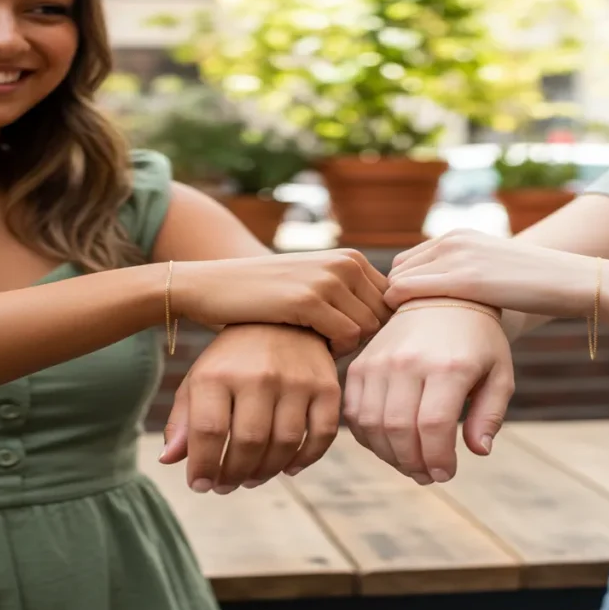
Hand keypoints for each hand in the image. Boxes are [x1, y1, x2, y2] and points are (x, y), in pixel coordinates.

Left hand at [160, 323, 340, 493]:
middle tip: (228, 486)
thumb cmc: (234, 358)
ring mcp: (297, 380)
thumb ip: (184, 419)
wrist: (283, 318)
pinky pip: (323, 434)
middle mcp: (259, 375)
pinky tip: (288, 467)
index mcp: (219, 372)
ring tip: (253, 479)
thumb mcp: (202, 379)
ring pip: (285, 444)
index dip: (203, 467)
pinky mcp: (328, 386)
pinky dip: (306, 458)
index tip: (201, 485)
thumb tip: (169, 460)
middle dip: (234, 475)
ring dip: (267, 472)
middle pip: (248, 443)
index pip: (208, 432)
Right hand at [175, 249, 390, 356]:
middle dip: (359, 338)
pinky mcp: (310, 298)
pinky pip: (347, 337)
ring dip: (345, 345)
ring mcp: (329, 278)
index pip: (392, 305)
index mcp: (352, 259)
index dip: (369, 328)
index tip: (339, 335)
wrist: (212, 286)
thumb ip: (353, 302)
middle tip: (324, 342)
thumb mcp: (316, 288)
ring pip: (368, 330)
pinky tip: (305, 342)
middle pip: (383, 319)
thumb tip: (396, 330)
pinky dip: (332, 350)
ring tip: (314, 340)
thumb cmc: (268, 299)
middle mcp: (347, 263)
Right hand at [344, 301, 513, 483]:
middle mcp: (409, 361)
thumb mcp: (499, 374)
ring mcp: (379, 360)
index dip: (438, 460)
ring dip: (389, 454)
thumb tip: (478, 451)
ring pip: (371, 425)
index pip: (434, 426)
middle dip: (413, 463)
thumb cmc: (477, 341)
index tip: (447, 473)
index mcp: (448, 365)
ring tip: (409, 462)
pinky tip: (389, 442)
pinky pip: (354, 411)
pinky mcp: (361, 363)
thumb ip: (490, 414)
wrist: (440, 298)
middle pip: (399, 430)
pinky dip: (367, 436)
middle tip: (428, 474)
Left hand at [385, 229, 599, 317]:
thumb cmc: (535, 287)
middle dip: (396, 299)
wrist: (572, 280)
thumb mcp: (493, 271)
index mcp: (458, 236)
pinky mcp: (465, 278)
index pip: (406, 262)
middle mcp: (452, 240)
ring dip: (397, 308)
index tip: (408, 320)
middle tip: (405, 332)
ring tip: (410, 337)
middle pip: (397, 270)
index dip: (402, 291)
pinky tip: (410, 335)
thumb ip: (466, 277)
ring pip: (397, 280)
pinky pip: (409, 290)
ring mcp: (457, 256)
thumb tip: (444, 304)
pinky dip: (399, 310)